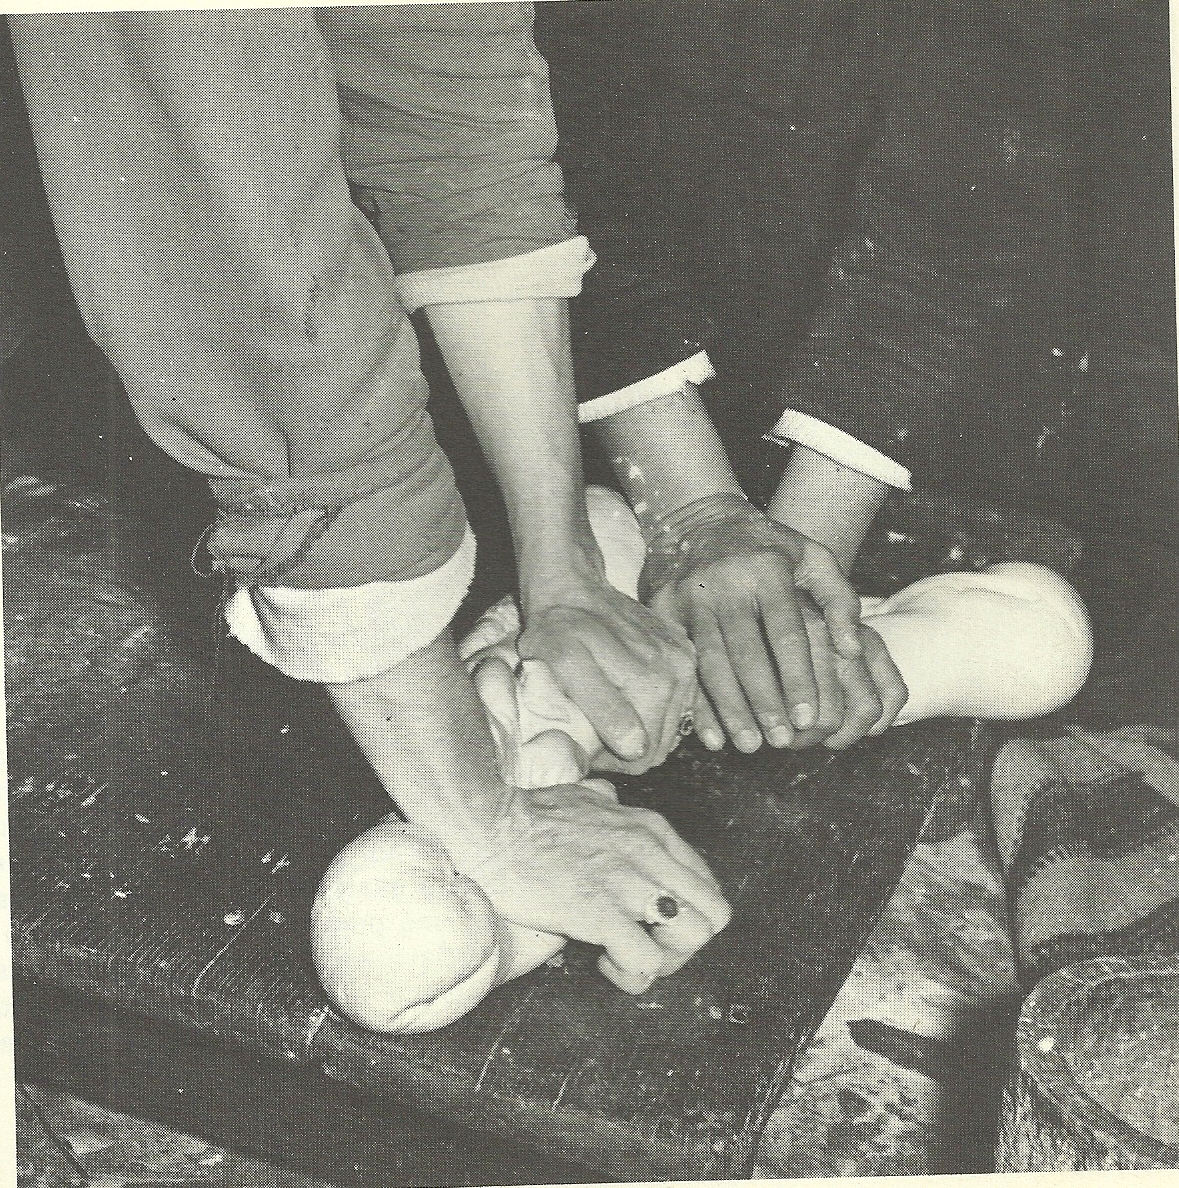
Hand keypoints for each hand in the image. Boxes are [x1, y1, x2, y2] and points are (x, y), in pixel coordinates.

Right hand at [447, 778, 731, 992]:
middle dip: (686, 944)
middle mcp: (650, 852)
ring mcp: (627, 881)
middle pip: (715, 913)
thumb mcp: (585, 796)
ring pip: (695, 937)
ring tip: (625, 956)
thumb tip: (606, 796)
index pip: (708, 884)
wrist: (485, 824)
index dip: (686, 915)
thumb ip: (606, 802)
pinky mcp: (598, 910)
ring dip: (665, 960)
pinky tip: (602, 962)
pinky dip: (632, 974)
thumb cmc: (525, 814)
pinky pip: (647, 961)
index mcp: (652, 829)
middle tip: (645, 948)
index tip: (649, 923)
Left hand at [517, 574, 697, 774]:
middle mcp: (681, 673)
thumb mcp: (564, 665)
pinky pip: (673, 705)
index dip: (610, 758)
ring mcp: (686, 662)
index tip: (584, 738)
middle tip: (591, 725)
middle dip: (625, 747)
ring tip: (606, 707)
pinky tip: (623, 693)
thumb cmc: (558, 628)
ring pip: (668, 729)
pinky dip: (649, 708)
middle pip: (660, 746)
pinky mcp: (684, 654)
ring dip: (638, 727)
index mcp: (655, 682)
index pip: (642, 757)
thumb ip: (601, 706)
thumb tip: (636, 748)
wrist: (572, 586)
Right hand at [641, 494, 905, 749]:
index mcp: (765, 570)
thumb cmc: (768, 547)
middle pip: (745, 654)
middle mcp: (723, 582)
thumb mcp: (813, 557)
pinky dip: (694, 701)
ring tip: (750, 745)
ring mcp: (687, 595)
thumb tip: (852, 649)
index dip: (798, 678)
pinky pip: (680, 662)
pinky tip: (709, 734)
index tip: (809, 717)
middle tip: (782, 741)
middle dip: (765, 702)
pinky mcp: (659, 608)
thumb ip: (840, 600)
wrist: (698, 519)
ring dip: (729, 708)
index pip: (785, 633)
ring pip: (709, 662)